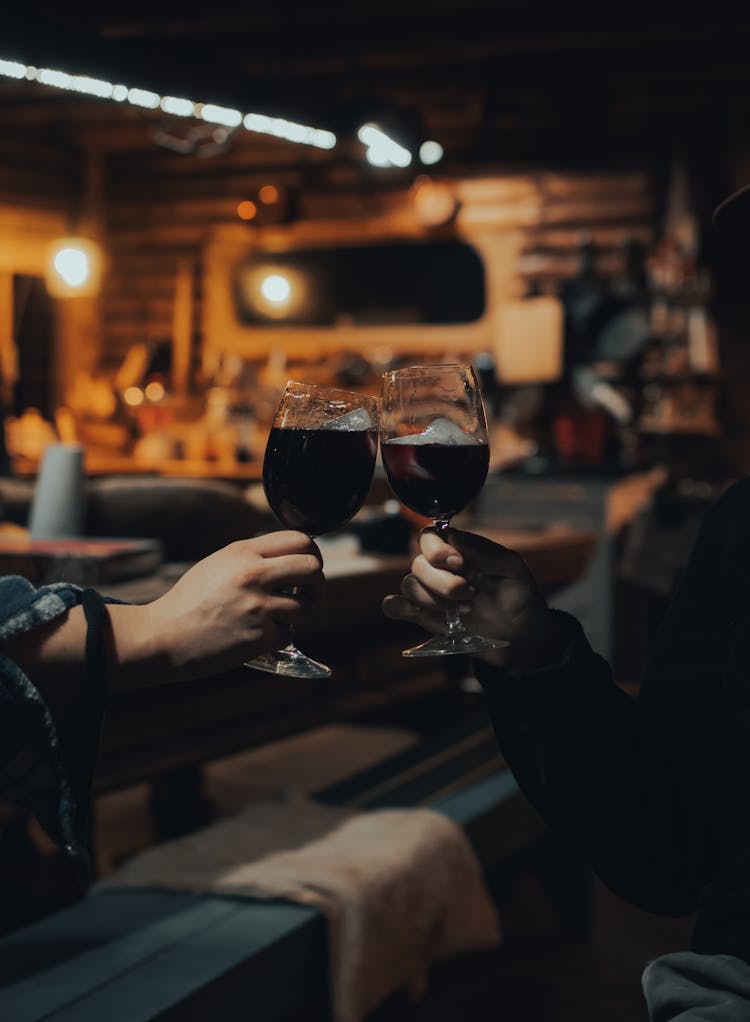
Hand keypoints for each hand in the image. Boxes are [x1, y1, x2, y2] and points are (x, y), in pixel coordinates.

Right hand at [141, 531, 324, 681]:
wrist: (161, 636)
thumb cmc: (189, 602)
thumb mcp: (218, 565)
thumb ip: (252, 558)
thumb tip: (291, 559)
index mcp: (242, 552)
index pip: (299, 540)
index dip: (313, 554)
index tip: (309, 566)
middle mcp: (253, 575)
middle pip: (312, 569)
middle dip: (317, 583)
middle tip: (309, 593)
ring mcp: (256, 606)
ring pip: (307, 606)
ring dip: (300, 613)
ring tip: (281, 616)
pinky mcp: (257, 637)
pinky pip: (289, 634)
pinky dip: (279, 637)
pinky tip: (260, 636)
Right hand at [382, 527, 562, 669]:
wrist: (520, 638)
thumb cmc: (519, 598)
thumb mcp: (514, 571)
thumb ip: (488, 552)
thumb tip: (455, 538)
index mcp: (460, 551)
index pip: (431, 537)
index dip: (438, 549)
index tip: (459, 563)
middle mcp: (441, 569)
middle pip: (419, 564)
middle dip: (443, 582)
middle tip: (469, 595)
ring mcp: (430, 593)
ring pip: (409, 585)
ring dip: (432, 599)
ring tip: (463, 612)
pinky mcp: (423, 616)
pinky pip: (394, 606)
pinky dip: (400, 608)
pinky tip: (423, 615)